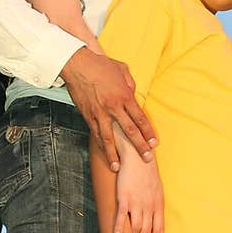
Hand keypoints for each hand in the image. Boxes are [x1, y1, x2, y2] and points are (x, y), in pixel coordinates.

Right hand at [61, 49, 156, 172]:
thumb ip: (130, 84)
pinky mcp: (87, 115)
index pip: (140, 118)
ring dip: (114, 154)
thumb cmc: (100, 65)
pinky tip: (104, 154)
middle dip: (139, 146)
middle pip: (129, 131)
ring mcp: (99, 113)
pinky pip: (95, 133)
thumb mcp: (122, 70)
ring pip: (109, 138)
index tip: (154, 143)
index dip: (148, 132)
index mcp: (125, 95)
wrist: (77, 65)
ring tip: (118, 167)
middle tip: (146, 158)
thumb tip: (133, 94)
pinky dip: (101, 145)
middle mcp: (113, 107)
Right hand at [114, 148, 163, 232]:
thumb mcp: (157, 190)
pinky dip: (119, 229)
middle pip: (146, 231)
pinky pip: (122, 218)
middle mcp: (149, 206)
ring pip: (135, 228)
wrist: (138, 157)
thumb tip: (154, 217)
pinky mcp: (125, 198)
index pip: (159, 230)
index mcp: (158, 205)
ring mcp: (137, 203)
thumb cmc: (147, 173)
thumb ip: (155, 205)